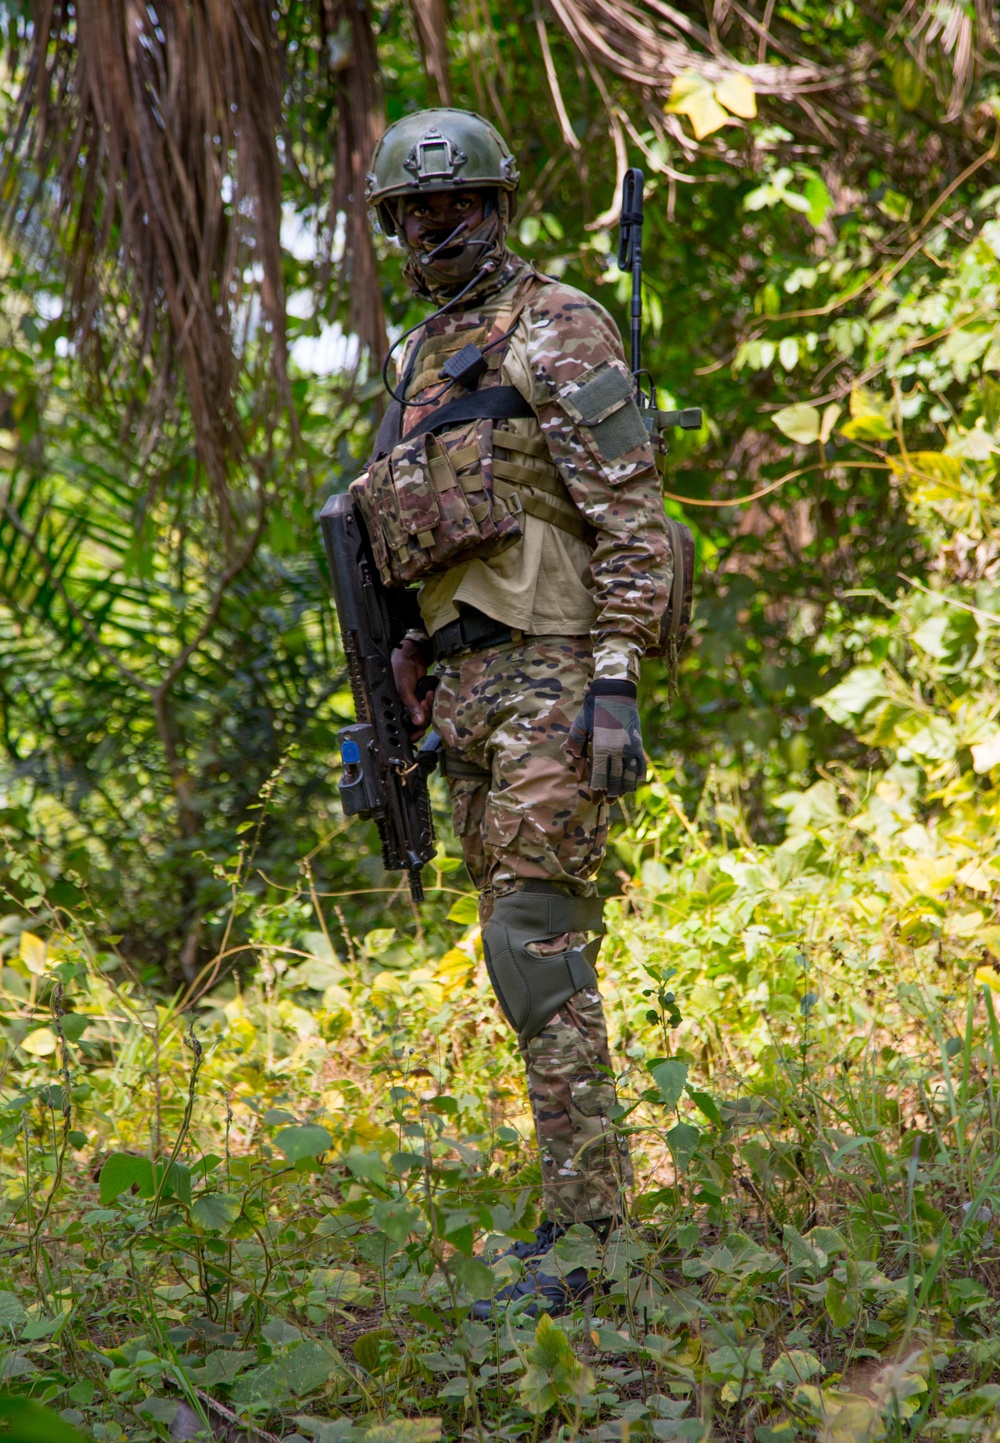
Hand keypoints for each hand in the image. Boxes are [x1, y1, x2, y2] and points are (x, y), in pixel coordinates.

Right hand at [392, 637, 432, 732]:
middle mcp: (405, 709)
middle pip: (417, 723)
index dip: (411, 733)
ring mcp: (415, 705)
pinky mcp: (423, 700)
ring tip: (427, 696)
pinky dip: (431, 703)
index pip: (403, 728)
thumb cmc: (400, 671)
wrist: (411, 657)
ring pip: (426, 716)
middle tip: (423, 703)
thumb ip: (411, 706)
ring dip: (429, 708)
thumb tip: (418, 722)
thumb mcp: (404, 689)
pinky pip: (430, 708)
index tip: (419, 731)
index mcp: (395, 708)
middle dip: (423, 714)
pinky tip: (430, 693)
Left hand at [568, 679, 646, 797]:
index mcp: (602, 747)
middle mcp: (618, 750)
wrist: (616, 691)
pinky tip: (633, 784)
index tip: (594, 799)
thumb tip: (576, 765)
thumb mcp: (579, 725)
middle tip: (606, 802)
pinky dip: (638, 777)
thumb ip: (575, 745)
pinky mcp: (638, 744)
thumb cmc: (594, 707)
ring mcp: (631, 748)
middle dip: (611, 793)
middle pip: (616, 780)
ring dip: (625, 788)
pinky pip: (640, 766)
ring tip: (618, 796)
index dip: (598, 790)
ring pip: (630, 776)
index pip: (600, 776)